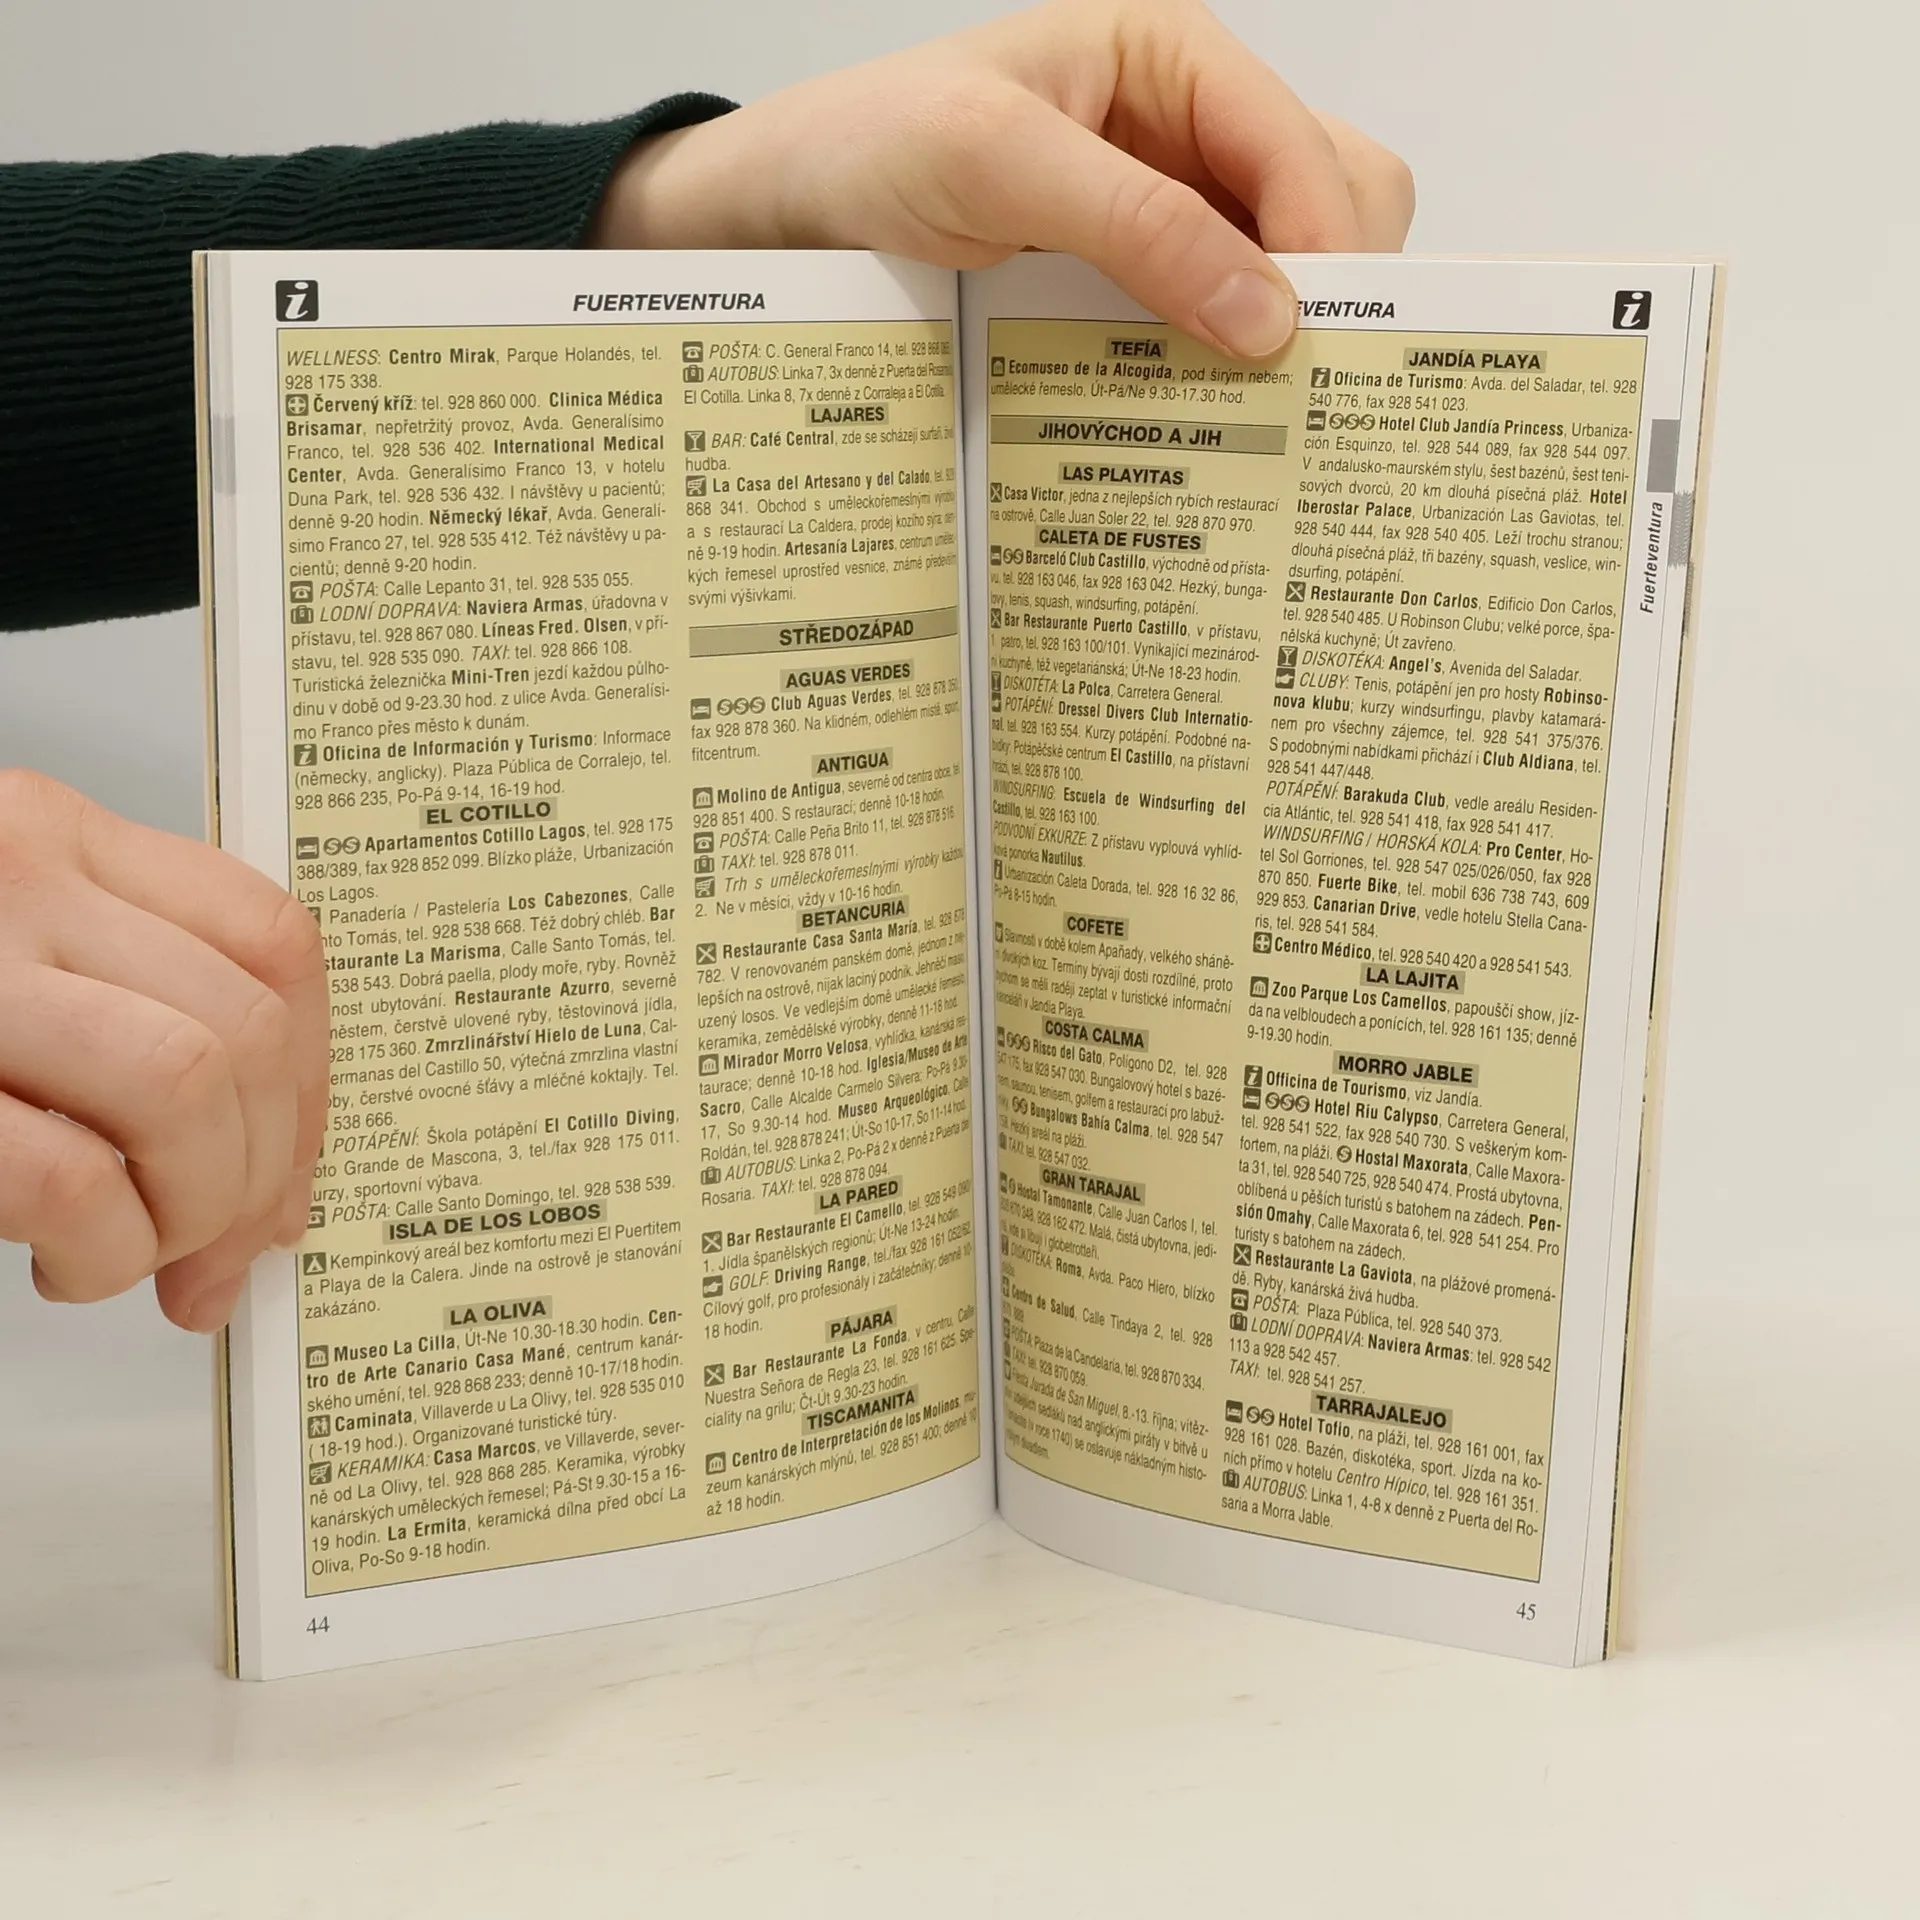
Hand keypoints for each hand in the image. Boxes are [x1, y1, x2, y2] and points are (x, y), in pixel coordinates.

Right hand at [0, 771, 327, 1330]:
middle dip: (260, 1173)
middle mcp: (13, 878)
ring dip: (189, 1211)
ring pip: (186, 1090)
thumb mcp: (8, 958)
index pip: (273, 941)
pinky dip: (103, 1247)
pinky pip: (70, 1175)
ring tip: (130, 1254)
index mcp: (53, 839)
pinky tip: (68, 1263)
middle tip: (216, 1248)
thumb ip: (129, 1020)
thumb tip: (266, 1185)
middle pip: (249, 1030)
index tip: (291, 1170)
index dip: (313, 1080)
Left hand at [592, 0, 1413, 358]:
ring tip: (1250, 411)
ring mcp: (1168, 211)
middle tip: (1287, 385)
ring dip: (1277, 338)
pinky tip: (1204, 411)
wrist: (790, 211)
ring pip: (1284, 273)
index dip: (1325, 245)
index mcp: (1175, 59)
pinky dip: (1223, 365)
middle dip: (1323, 290)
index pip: (1306, 147)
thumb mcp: (998, 163)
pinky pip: (1216, 321)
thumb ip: (1134, 225)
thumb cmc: (875, 147)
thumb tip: (1266, 318)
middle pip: (1327, 204)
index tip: (1309, 344)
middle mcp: (1190, 131)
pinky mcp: (1135, 281)